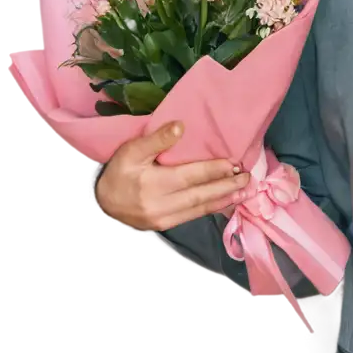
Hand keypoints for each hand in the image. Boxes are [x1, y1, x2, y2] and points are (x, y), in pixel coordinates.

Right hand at [96, 122, 252, 231]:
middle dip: (226, 186)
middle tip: (248, 178)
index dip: (214, 170)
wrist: (103, 202)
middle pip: (200, 194)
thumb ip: (157, 139)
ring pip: (200, 208)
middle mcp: (160, 204)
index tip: (234, 164)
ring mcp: (163, 218)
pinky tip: (226, 202)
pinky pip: (193, 216)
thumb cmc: (120, 171)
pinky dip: (212, 208)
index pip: (191, 176)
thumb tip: (180, 126)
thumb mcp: (132, 150)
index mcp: (153, 183)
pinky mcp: (165, 226)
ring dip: (224, 199)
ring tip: (244, 191)